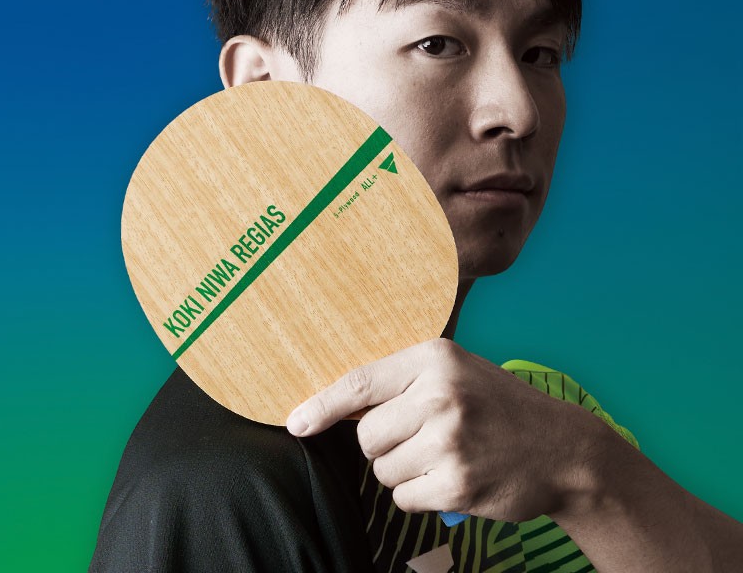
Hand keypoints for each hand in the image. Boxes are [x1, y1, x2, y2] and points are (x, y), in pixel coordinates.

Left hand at [286, 338, 601, 522]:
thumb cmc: (499, 406)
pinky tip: (453, 477)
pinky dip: (421, 494)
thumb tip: (338, 404)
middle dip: (384, 444)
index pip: (360, 383)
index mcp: (434, 358)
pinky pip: (405, 499)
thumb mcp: (455, 372)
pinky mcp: (458, 485)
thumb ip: (402, 381)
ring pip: (383, 470)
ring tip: (444, 455)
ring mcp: (450, 442)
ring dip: (404, 471)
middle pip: (367, 436)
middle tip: (423, 436)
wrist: (563, 448)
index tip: (296, 422)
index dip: (322, 405)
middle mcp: (440, 395)